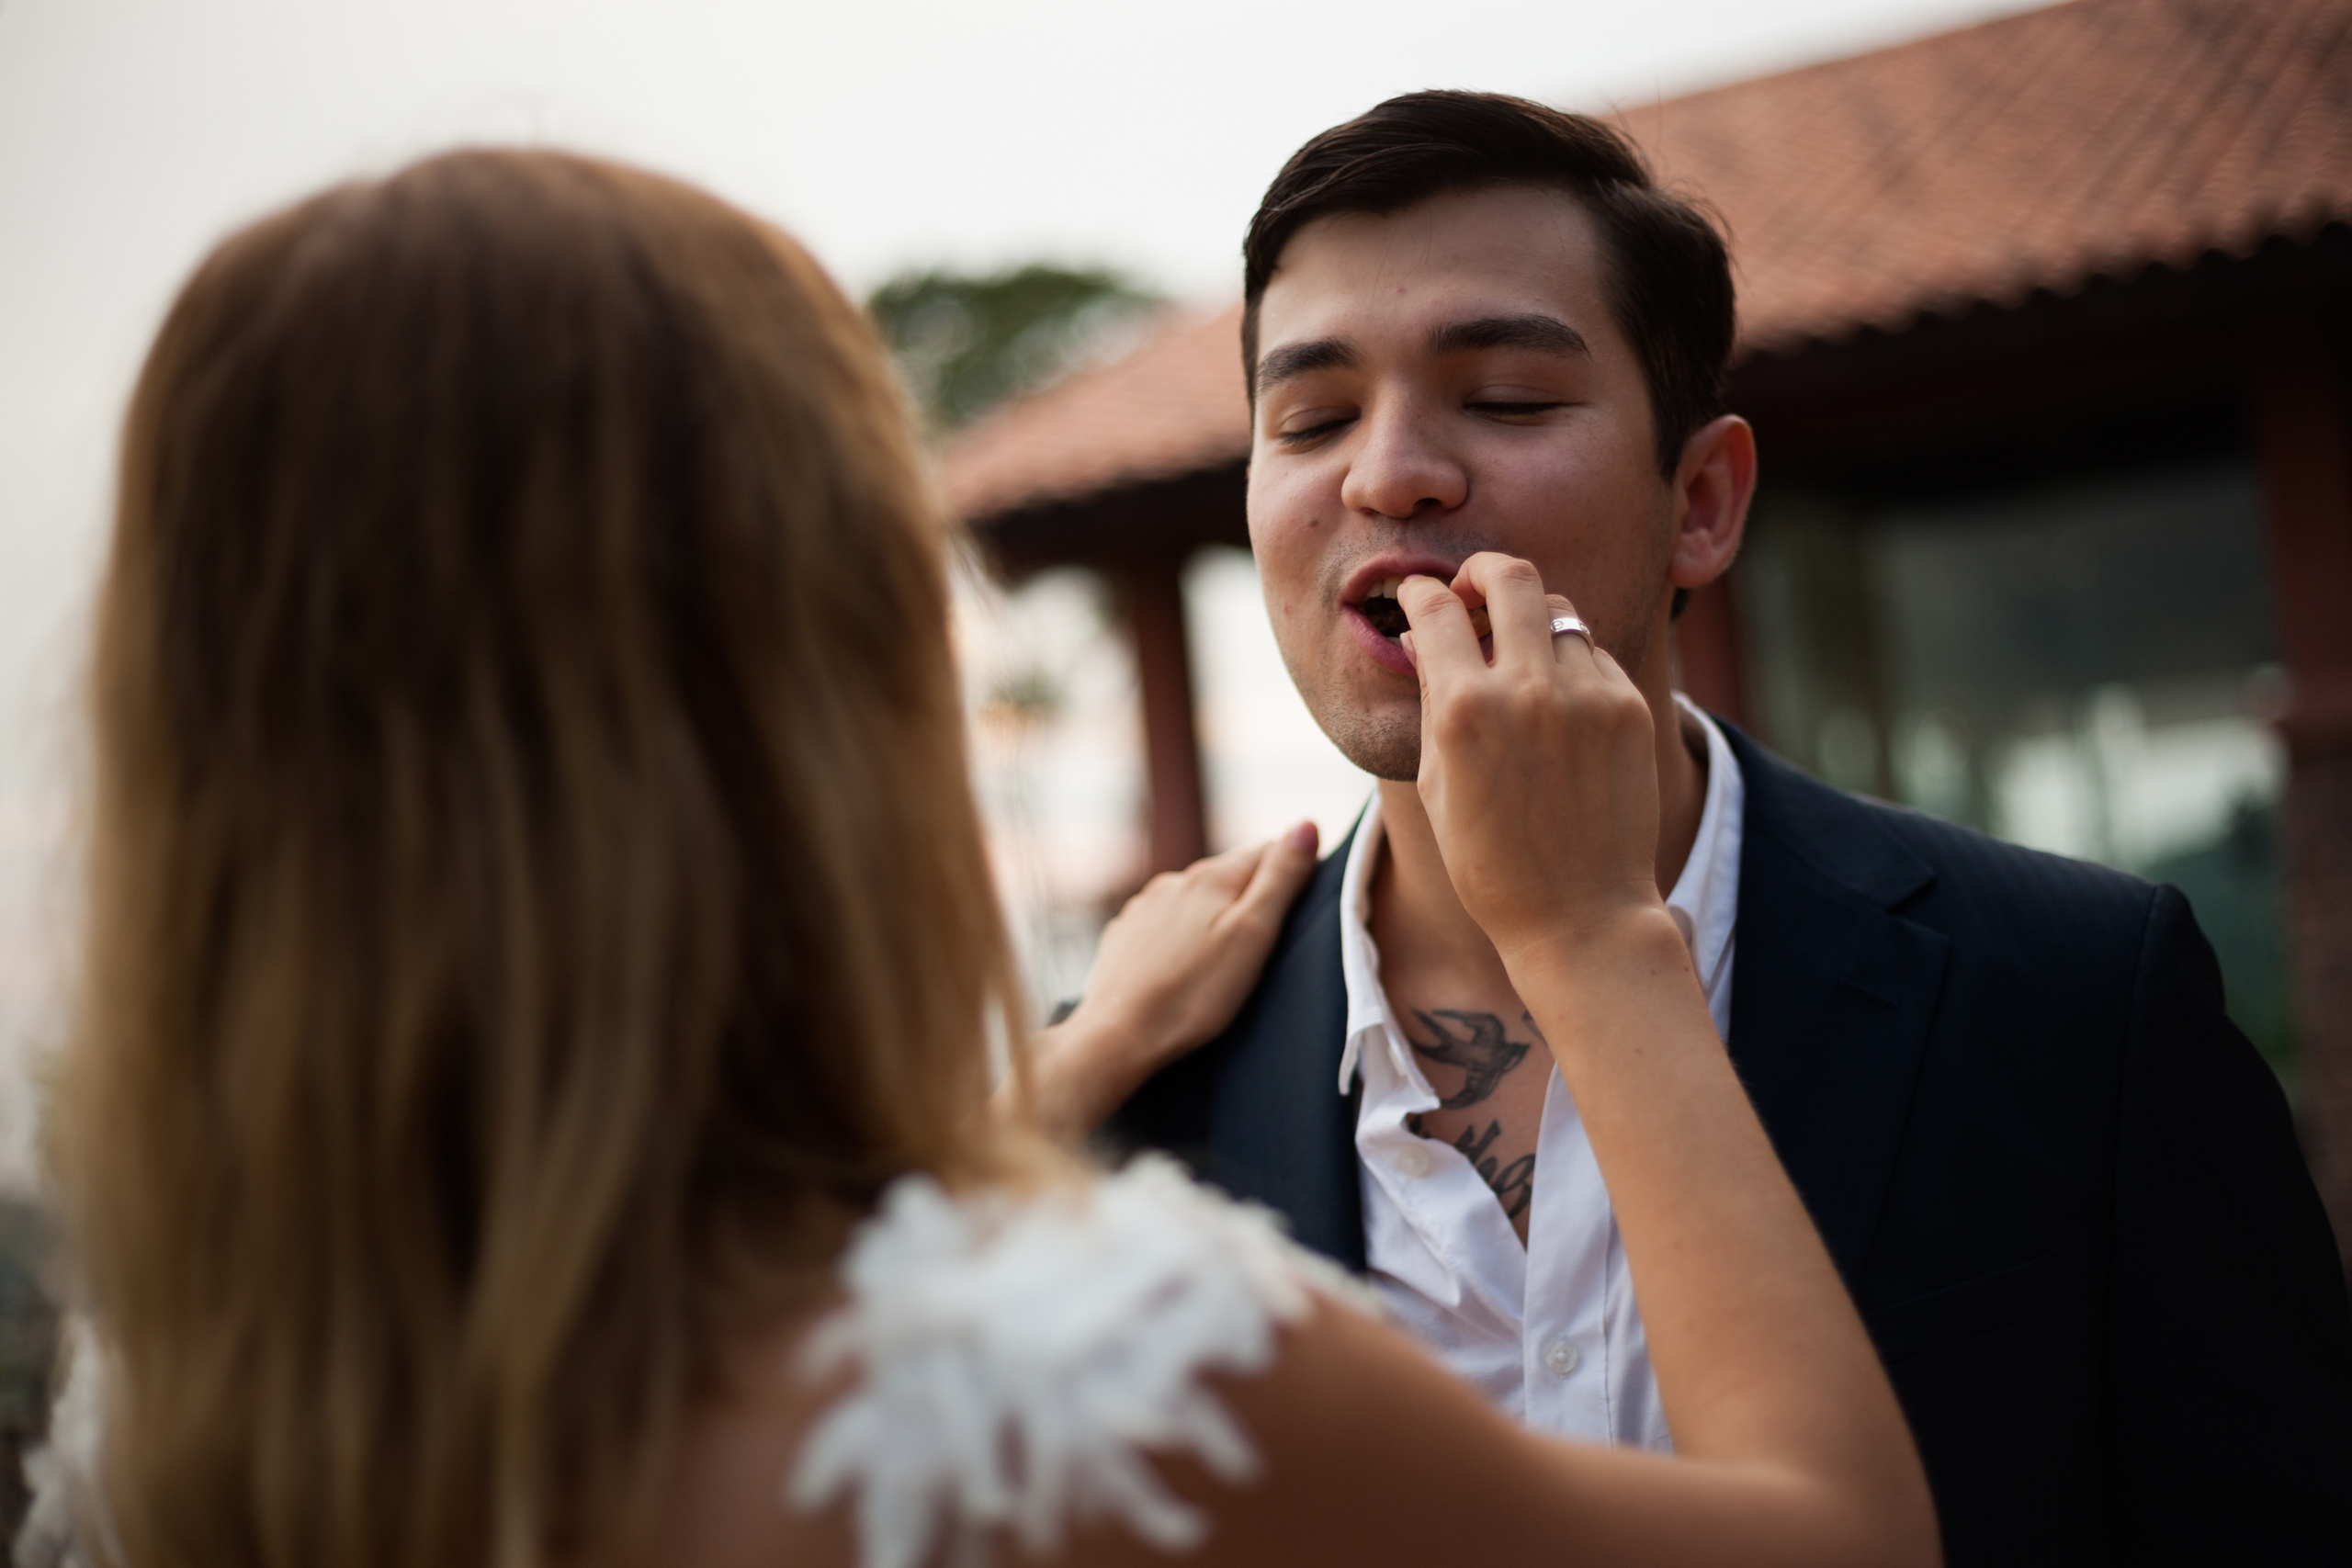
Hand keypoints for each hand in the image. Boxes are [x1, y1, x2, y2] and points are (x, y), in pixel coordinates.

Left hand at [1018, 825, 1319, 1140]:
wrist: (1118, 1036)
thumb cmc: (1195, 994)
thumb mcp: (1254, 934)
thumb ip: (1280, 878)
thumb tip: (1306, 824)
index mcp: (1211, 877)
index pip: (1266, 850)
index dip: (1291, 870)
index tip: (1304, 902)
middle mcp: (1173, 882)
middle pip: (1229, 875)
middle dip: (1251, 896)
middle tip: (1268, 939)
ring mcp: (1143, 908)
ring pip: (1195, 900)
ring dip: (1214, 917)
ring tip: (1226, 958)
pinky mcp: (1124, 936)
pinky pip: (1165, 924)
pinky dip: (1182, 937)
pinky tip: (1185, 967)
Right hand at [1396, 553, 1663, 968]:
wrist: (1581, 915)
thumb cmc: (1491, 861)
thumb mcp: (1437, 782)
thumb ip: (1432, 700)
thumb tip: (1423, 638)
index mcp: (1464, 709)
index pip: (1435, 608)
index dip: (1419, 591)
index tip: (1418, 594)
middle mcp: (1528, 689)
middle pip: (1510, 575)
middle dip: (1483, 571)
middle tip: (1474, 590)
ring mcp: (1586, 695)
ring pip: (1559, 611)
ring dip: (1531, 620)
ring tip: (1521, 653)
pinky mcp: (1629, 708)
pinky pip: (1595, 655)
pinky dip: (1571, 663)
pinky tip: (1560, 701)